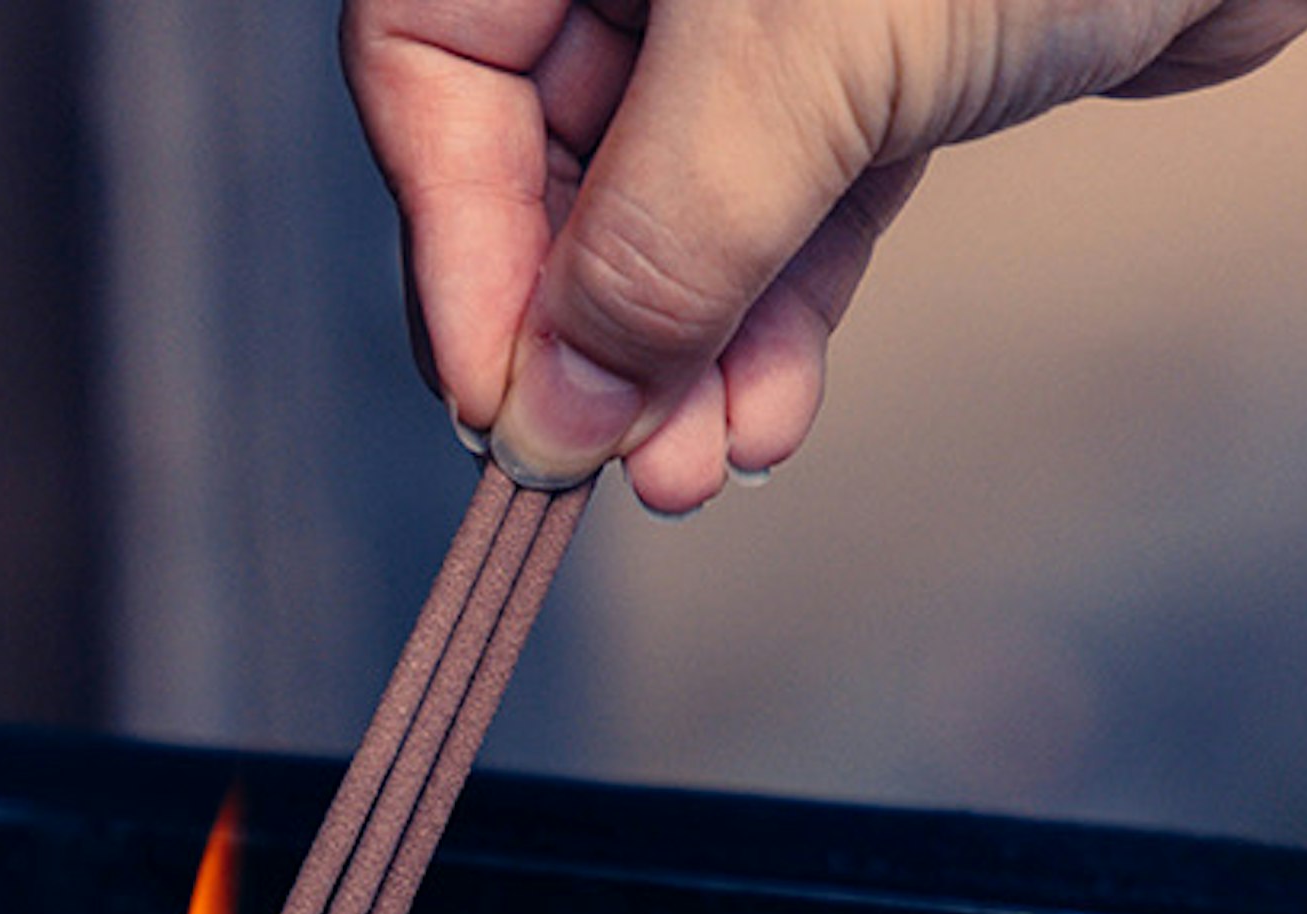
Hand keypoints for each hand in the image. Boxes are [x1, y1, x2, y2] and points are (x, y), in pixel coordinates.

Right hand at [343, 0, 1306, 509]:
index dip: (456, 251)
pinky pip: (781, 197)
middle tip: (623, 473)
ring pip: (670, 194)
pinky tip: (774, 417)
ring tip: (705, 474)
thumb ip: (650, 246)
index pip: (431, 68)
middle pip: (545, 149)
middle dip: (593, 328)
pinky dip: (776, 310)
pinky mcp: (875, 47)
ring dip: (684, 351)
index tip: (504, 412)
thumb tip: (542, 419)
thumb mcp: (790, 73)